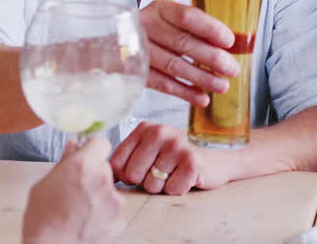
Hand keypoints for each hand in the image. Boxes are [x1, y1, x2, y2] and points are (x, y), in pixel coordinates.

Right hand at [22, 137, 124, 243]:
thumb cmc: (42, 220)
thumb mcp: (44, 184)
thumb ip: (64, 162)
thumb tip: (73, 146)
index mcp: (83, 165)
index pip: (101, 142)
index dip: (92, 149)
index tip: (87, 155)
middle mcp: (103, 178)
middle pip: (104, 166)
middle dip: (93, 174)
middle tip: (76, 188)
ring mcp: (114, 200)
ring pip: (110, 188)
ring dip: (99, 194)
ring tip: (80, 209)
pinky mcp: (119, 218)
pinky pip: (114, 208)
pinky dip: (104, 213)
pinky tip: (87, 220)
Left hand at [110, 120, 233, 194]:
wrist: (214, 161)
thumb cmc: (174, 160)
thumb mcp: (148, 152)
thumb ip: (125, 159)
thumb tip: (102, 175)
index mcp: (144, 128)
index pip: (116, 163)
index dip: (127, 176)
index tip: (143, 169)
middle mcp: (159, 131)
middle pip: (133, 176)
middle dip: (146, 182)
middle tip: (162, 172)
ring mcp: (177, 144)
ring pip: (152, 185)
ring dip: (163, 187)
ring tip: (174, 174)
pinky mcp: (192, 161)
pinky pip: (171, 190)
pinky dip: (178, 189)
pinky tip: (185, 177)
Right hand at [140, 0, 239, 106]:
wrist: (118, 45)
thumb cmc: (158, 32)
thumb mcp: (176, 23)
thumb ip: (202, 31)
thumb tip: (237, 46)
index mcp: (160, 9)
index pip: (187, 16)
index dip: (210, 29)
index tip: (229, 42)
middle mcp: (146, 26)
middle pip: (183, 43)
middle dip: (212, 58)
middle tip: (232, 69)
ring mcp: (137, 50)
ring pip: (174, 66)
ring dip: (201, 78)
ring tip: (222, 86)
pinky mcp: (134, 72)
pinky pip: (163, 84)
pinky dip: (184, 93)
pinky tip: (202, 98)